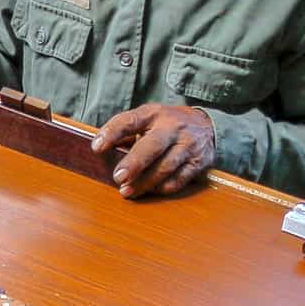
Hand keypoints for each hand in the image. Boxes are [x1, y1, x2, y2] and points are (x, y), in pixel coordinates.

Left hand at [91, 104, 216, 196]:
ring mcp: (188, 145)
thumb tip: (101, 150)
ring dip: (144, 182)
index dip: (112, 133)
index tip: (96, 147)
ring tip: (127, 191)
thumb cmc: (167, 125)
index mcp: (154, 114)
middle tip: (118, 177)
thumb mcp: (148, 119)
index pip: (130, 121)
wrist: (207, 125)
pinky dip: (162, 187)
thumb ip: (127, 133)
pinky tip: (150, 190)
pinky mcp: (199, 162)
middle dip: (134, 163)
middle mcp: (173, 127)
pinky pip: (179, 179)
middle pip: (152, 146)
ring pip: (165, 167)